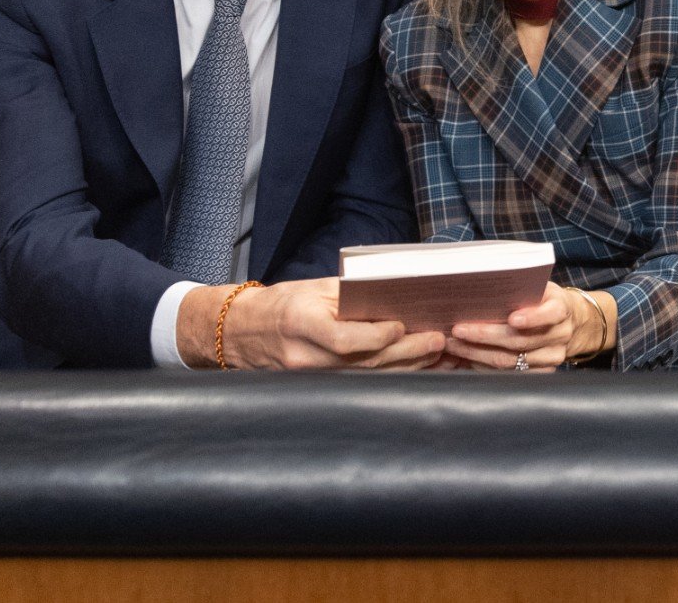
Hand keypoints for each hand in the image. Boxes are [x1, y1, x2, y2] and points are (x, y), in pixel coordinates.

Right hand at [177, 278, 444, 369]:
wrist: (241, 332)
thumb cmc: (282, 304)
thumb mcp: (314, 289)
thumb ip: (351, 294)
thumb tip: (395, 295)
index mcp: (301, 324)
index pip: (344, 339)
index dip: (378, 336)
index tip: (402, 326)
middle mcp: (305, 357)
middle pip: (364, 363)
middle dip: (406, 353)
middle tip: (437, 342)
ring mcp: (310, 378)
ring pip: (367, 378)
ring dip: (405, 367)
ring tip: (435, 356)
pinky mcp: (317, 388)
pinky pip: (360, 384)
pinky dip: (388, 376)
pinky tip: (411, 369)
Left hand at [445, 282, 610, 371]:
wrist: (571, 323)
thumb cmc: (545, 299)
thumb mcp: (541, 287)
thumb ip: (522, 289)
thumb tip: (481, 287)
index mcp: (562, 309)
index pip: (551, 314)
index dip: (532, 317)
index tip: (511, 318)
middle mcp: (561, 335)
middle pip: (521, 341)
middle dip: (485, 336)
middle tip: (458, 330)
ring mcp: (552, 357)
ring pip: (511, 361)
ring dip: (477, 353)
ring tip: (453, 344)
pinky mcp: (542, 372)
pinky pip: (509, 374)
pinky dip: (484, 365)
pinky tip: (466, 357)